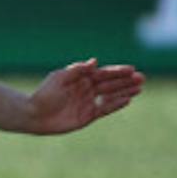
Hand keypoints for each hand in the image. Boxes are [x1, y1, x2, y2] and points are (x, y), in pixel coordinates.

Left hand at [29, 59, 145, 134]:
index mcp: (81, 79)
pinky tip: (127, 100)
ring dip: (125, 92)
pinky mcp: (87, 116)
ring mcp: (88, 102)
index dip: (118, 71)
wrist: (34, 114)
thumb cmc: (45, 94)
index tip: (132, 69)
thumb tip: (95, 61)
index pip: (103, 74)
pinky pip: (105, 109)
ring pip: (111, 96)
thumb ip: (78, 70)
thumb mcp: (60, 77)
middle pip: (111, 84)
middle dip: (126, 81)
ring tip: (139, 88)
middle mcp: (87, 89)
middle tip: (142, 78)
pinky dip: (116, 104)